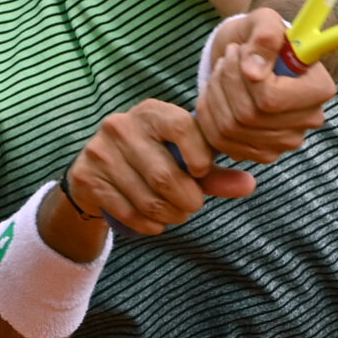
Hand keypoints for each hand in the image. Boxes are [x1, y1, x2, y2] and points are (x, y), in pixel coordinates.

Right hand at [58, 98, 257, 240]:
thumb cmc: (153, 159)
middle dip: (187, 200)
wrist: (97, 170)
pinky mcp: (87, 177)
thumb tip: (249, 185)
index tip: (203, 172)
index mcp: (151, 112)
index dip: (199, 156)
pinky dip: (149, 224)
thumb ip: (215, 173)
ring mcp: (100, 152)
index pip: (181, 127)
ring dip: (170, 216)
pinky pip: (127, 211)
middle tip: (193, 205)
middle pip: (165, 175)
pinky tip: (155, 222)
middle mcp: (121, 126)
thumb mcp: (183, 158)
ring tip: (176, 214)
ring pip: (147, 198)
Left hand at [195, 8, 335, 163]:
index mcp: (319, 89)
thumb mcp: (264, 21)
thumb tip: (253, 71)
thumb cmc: (262, 37)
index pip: (271, 99)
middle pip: (248, 116)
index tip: (241, 52)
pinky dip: (209, 114)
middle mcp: (308, 121)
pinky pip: (221, 142)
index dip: (244, 77)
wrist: (252, 57)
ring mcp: (285, 142)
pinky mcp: (261, 153)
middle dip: (226, 82)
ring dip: (215, 95)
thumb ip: (265, 37)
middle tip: (227, 57)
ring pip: (230, 129)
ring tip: (220, 71)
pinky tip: (215, 93)